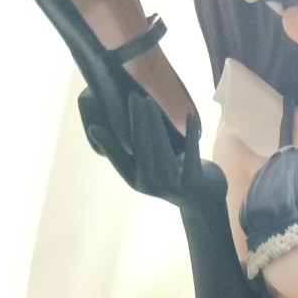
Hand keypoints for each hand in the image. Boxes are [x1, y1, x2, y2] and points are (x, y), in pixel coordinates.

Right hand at [79, 89, 227, 211]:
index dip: (110, 141)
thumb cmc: (169, 177)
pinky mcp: (194, 180)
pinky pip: (191, 152)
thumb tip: (95, 128)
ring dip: (156, 123)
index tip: (98, 122)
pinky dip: (190, 133)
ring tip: (149, 101)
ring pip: (162, 149)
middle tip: (134, 96)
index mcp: (137, 181)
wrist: (202, 202)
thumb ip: (125, 152)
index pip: (120, 158)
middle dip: (137, 121)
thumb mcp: (144, 169)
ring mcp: (174, 184)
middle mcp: (153, 185)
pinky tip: (189, 114)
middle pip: (142, 149)